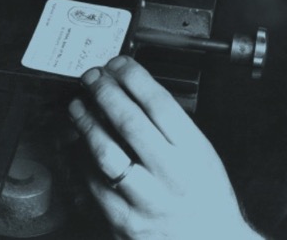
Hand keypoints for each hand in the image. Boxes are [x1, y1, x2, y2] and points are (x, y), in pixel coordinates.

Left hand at [69, 56, 260, 239]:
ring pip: (106, 154)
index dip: (134, 78)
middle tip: (92, 77)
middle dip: (105, 92)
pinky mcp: (123, 222)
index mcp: (193, 152)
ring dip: (86, 123)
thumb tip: (136, 91)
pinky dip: (82, 158)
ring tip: (78, 105)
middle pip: (130, 123)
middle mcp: (170, 175)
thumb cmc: (208, 196)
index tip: (119, 64)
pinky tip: (78, 144)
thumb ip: (172, 125)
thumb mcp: (202, 152)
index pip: (159, 104)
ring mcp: (146, 201)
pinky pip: (93, 184)